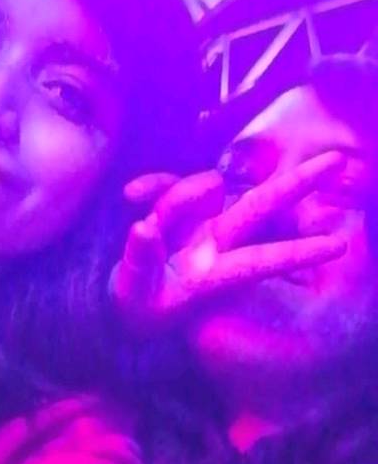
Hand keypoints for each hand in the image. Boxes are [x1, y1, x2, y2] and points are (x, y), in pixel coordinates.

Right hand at [112, 152, 347, 333]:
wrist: (125, 294)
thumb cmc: (136, 303)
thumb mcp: (133, 293)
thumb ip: (139, 260)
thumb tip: (145, 226)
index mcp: (212, 275)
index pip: (258, 261)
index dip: (296, 253)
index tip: (339, 247)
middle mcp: (215, 244)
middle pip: (260, 207)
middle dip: (297, 184)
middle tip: (338, 161)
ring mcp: (198, 223)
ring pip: (200, 189)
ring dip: (173, 197)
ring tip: (134, 212)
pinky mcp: (178, 208)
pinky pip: (169, 184)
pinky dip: (152, 185)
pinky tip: (131, 193)